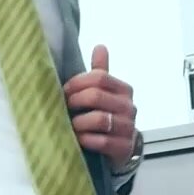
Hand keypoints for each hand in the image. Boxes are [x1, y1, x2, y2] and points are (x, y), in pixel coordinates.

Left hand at [64, 45, 138, 170]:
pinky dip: (86, 139)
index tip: (65, 91)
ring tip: (71, 124)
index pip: (99, 77)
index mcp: (123, 90)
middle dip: (75, 101)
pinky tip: (79, 139)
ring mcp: (128, 128)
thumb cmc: (108, 116)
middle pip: (97, 96)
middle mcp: (129, 107)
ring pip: (100, 119)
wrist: (122, 148)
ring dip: (79, 122)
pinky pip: (103, 141)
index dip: (77, 83)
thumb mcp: (105, 93)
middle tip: (65, 107)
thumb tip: (100, 46)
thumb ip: (101, 72)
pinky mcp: (124, 148)